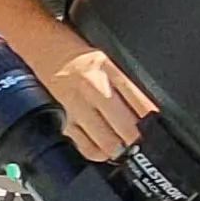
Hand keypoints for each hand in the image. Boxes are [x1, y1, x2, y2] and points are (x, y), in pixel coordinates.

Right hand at [26, 40, 155, 163]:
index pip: (137, 100)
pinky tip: (105, 152)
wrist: (43, 47)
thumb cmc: (77, 55)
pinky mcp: (64, 119)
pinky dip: (98, 153)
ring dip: (119, 149)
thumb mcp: (108, 61)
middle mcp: (93, 87)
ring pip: (105, 139)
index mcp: (107, 69)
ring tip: (126, 149)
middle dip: (136, 138)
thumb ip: (126, 85)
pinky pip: (84, 145)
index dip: (150, 119)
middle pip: (123, 123)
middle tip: (142, 143)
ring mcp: (77, 106)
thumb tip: (146, 112)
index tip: (156, 129)